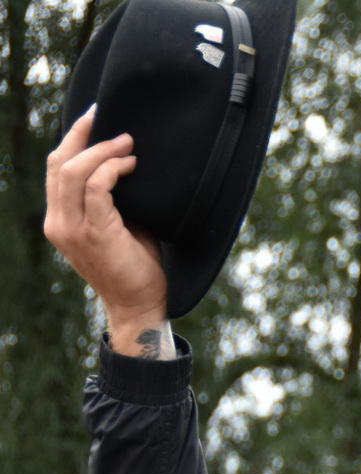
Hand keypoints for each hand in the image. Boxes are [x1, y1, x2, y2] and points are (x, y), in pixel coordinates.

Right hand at [43, 106, 170, 351]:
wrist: (139, 305)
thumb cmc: (135, 265)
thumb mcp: (118, 225)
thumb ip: (111, 198)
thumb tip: (126, 161)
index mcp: (59, 219)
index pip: (55, 169)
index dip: (72, 139)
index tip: (93, 118)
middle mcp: (58, 222)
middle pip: (58, 163)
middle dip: (82, 135)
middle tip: (108, 117)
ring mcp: (71, 229)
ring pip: (73, 172)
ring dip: (101, 151)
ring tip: (127, 142)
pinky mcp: (93, 233)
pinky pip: (96, 188)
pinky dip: (112, 170)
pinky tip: (131, 165)